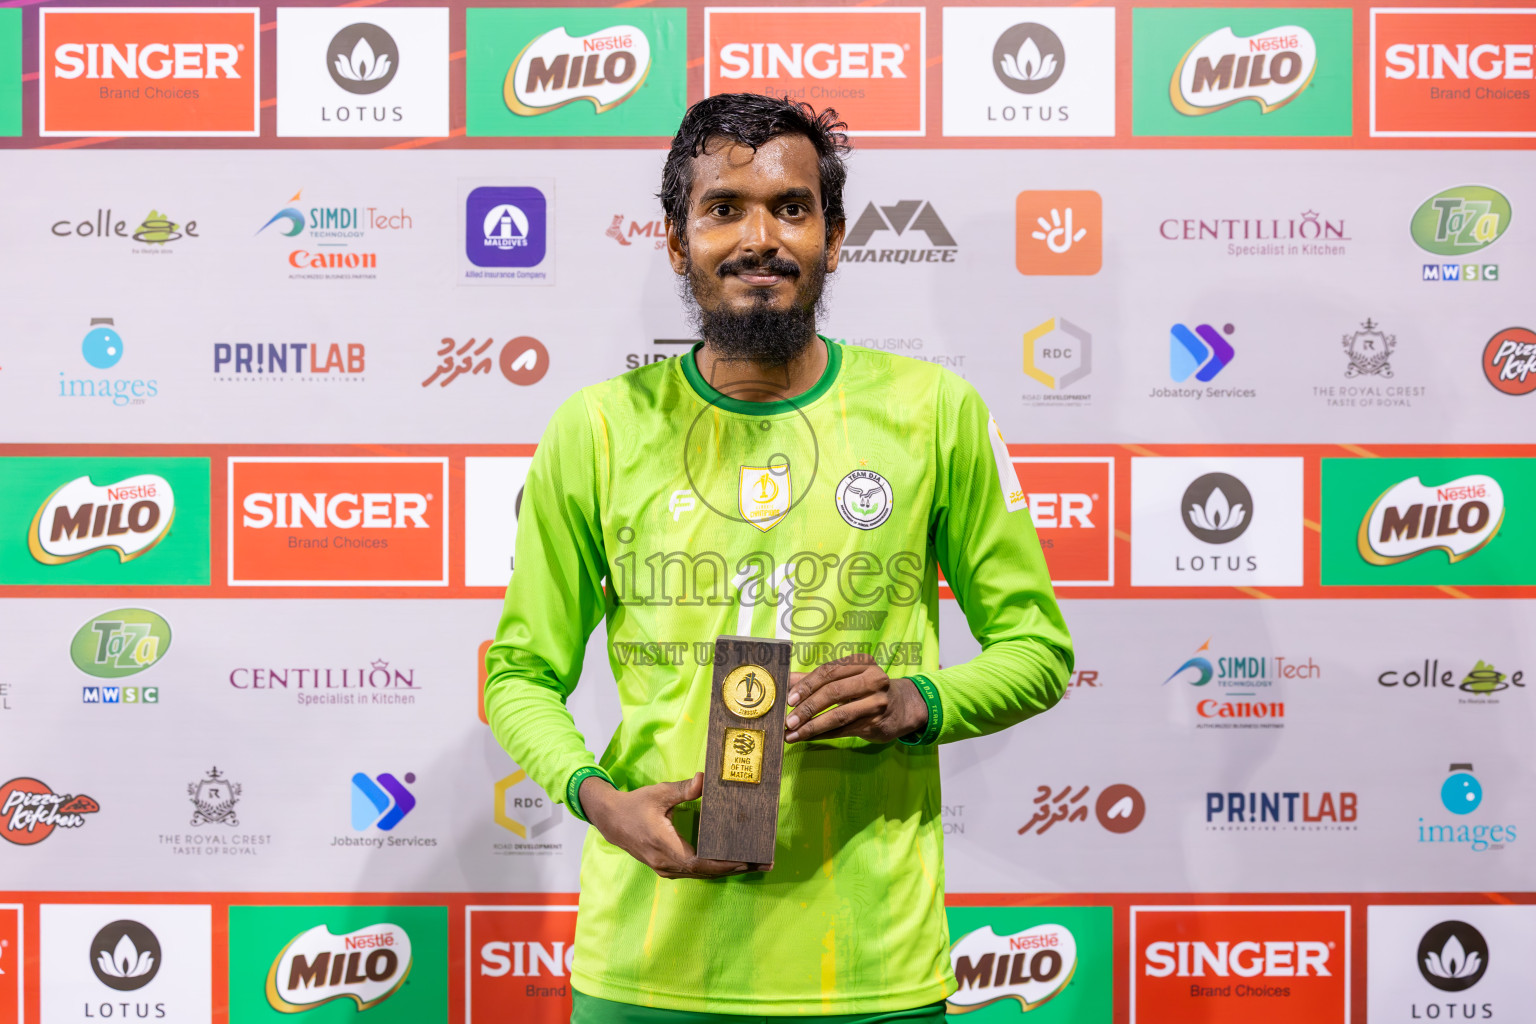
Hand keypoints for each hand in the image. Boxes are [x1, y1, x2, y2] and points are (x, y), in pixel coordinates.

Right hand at [578, 773, 751, 879]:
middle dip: (736, 868)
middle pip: (705, 872)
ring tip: (755, 865)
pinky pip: (694, 872)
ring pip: (701, 875)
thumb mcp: (659, 793)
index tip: (746, 860)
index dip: (723, 864)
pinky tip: (731, 864)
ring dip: (727, 871)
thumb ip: (683, 789)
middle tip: (764, 863)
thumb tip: (705, 780)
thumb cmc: (635, 805)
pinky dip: (714, 869)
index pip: (698, 862)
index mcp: (664, 845)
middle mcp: (666, 862)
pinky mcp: (666, 867)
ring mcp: (665, 868)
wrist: (611, 820)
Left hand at [784, 653, 928, 743]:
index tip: (789, 699)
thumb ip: (815, 679)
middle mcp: (873, 679)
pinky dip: (823, 735)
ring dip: (812, 726)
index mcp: (862, 662)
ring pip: (839, 715)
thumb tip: (785, 681)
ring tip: (793, 734)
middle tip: (788, 720)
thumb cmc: (866, 689)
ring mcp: (877, 702)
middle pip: (833, 692)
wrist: (902, 707)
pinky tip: (808, 738)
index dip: (807, 685)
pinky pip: (844, 730)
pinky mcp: (877, 723)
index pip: (829, 671)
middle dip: (807, 708)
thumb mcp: (846, 678)